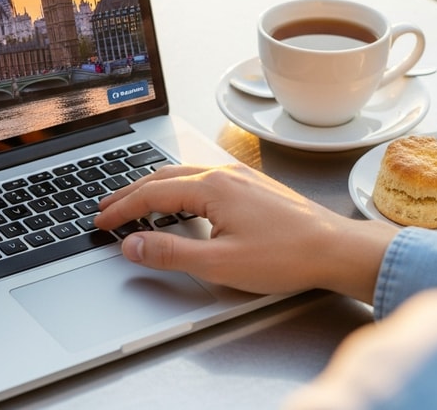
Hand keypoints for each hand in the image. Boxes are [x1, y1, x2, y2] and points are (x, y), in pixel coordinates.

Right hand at [94, 163, 398, 301]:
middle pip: (163, 177)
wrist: (336, 248)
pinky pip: (203, 178)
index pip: (151, 194)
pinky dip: (178, 187)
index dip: (121, 210)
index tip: (100, 222)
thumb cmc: (286, 256)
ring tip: (134, 201)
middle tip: (106, 208)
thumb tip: (131, 245)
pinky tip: (180, 200)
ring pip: (184, 175)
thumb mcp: (219, 263)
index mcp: (211, 187)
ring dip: (154, 188)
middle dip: (130, 192)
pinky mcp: (254, 186)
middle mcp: (224, 173)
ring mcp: (241, 177)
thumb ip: (170, 253)